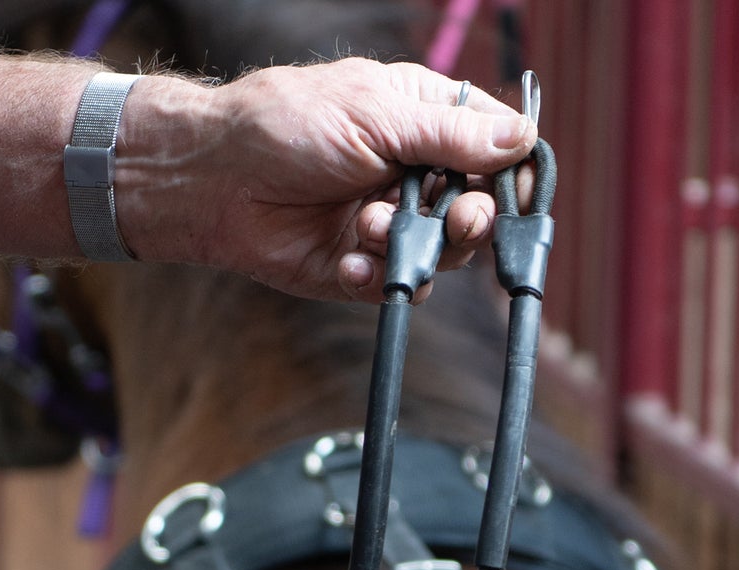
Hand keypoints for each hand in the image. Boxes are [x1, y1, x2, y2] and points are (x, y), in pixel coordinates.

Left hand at [116, 58, 535, 302]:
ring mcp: (388, 223)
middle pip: (476, 210)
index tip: (520, 193)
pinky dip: (376, 277)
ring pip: (441, 254)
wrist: (216, 181)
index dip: (511, 174)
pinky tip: (346, 260)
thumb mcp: (377, 115)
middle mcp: (411, 175)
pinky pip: (396, 285)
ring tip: (367, 227)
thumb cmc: (285, 125)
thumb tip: (523, 138)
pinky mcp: (360, 268)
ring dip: (412, 244)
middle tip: (460, 222)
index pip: (492, 150)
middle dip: (472, 220)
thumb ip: (451, 134)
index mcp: (422, 122)